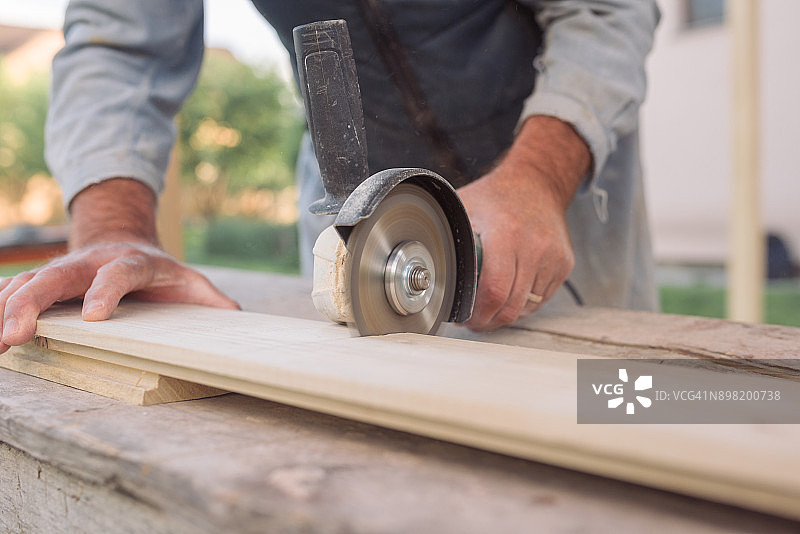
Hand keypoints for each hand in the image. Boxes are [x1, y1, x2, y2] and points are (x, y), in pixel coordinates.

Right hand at [0, 179, 238, 353]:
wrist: (125, 242)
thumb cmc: (160, 273)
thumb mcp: (192, 282)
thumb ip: (214, 302)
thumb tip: (237, 319)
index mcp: (133, 263)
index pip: (118, 274)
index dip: (105, 292)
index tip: (93, 317)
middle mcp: (92, 264)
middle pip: (58, 277)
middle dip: (34, 304)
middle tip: (17, 334)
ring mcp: (65, 271)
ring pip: (29, 283)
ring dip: (8, 309)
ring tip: (0, 341)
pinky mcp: (46, 281)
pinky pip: (15, 290)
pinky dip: (1, 306)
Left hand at [457, 116, 590, 330]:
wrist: (537, 183)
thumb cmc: (495, 197)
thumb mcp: (464, 208)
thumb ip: (444, 236)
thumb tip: (421, 266)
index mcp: (506, 234)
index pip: (494, 291)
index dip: (477, 314)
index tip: (463, 318)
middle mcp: (534, 247)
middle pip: (510, 307)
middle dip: (487, 321)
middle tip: (472, 320)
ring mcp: (553, 257)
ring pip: (526, 308)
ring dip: (504, 314)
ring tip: (488, 305)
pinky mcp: (564, 265)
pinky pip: (540, 300)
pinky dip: (522, 303)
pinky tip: (509, 292)